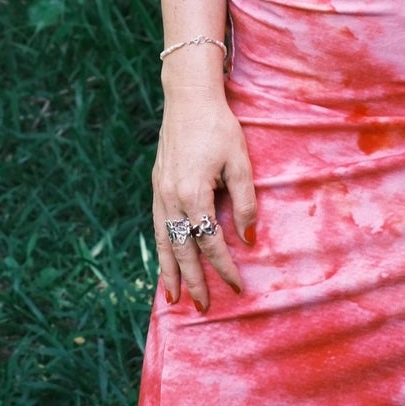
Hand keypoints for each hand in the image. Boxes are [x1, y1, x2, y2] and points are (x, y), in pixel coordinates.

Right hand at [152, 77, 256, 310]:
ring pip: (163, 241)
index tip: (238, 286)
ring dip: (169, 271)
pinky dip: (161, 248)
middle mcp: (171, 198)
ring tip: (173, 297)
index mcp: (194, 194)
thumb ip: (245, 203)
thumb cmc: (219, 128)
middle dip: (194, 281)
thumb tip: (248, 239)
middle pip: (182, 250)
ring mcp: (160, 192)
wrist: (188, 99)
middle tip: (203, 307)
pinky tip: (166, 260)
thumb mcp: (240, 164)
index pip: (211, 242)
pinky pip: (157, 226)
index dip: (225, 267)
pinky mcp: (156, 185)